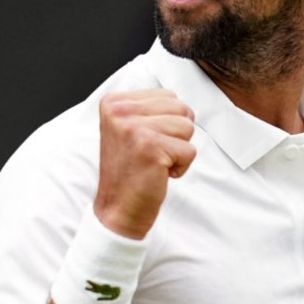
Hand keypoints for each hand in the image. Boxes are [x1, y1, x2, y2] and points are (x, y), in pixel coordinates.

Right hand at [93, 89, 194, 239]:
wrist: (117, 208)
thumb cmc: (129, 170)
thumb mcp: (128, 128)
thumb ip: (149, 109)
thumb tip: (184, 104)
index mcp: (113, 102)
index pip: (168, 95)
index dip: (166, 122)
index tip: (144, 142)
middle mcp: (120, 111)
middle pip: (181, 108)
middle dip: (175, 134)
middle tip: (152, 153)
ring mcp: (133, 128)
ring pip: (188, 127)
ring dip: (178, 150)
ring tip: (155, 161)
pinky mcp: (150, 147)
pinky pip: (190, 150)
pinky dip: (180, 167)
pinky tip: (158, 173)